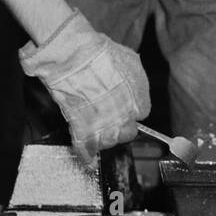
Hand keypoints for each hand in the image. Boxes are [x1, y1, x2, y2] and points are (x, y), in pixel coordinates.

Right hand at [19, 8, 148, 168]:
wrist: (74, 55)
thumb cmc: (103, 55)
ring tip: (99, 129)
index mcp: (138, 101)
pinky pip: (85, 148)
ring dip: (105, 138)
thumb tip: (136, 94)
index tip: (127, 108)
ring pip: (108, 142)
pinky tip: (88, 160)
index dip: (133, 111)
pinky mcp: (81, 128)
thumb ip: (137, 82)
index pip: (141, 115)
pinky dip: (86, 155)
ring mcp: (102, 124)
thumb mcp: (131, 63)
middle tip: (113, 119)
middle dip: (122, 128)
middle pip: (127, 133)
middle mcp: (123, 117)